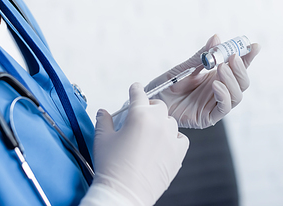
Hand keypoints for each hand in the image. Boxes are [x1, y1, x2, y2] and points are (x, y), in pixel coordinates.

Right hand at [88, 83, 188, 205]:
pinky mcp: (178, 153)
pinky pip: (180, 138)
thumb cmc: (112, 168)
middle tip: (140, 115)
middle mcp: (158, 123)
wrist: (124, 193)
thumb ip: (103, 120)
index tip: (136, 89)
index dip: (135, 90)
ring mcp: (170, 138)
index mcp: (139, 115)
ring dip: (161, 123)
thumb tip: (103, 113)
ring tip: (150, 133)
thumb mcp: (102, 139)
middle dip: (149, 107)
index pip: (139, 94)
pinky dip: (174, 138)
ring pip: (170, 121)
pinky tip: (164, 144)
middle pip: (158, 105)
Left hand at [146, 34, 260, 128]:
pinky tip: (216, 84)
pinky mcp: (208, 118)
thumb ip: (201, 56)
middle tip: (233, 56)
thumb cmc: (166, 86)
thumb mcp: (184, 67)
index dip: (248, 57)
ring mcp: (215, 105)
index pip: (237, 67)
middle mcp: (219, 91)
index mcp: (216, 77)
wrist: (151, 102)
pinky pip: (223, 108)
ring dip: (232, 79)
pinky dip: (223, 95)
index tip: (254, 45)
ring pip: (237, 95)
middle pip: (242, 82)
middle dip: (241, 68)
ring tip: (221, 68)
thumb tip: (217, 38)